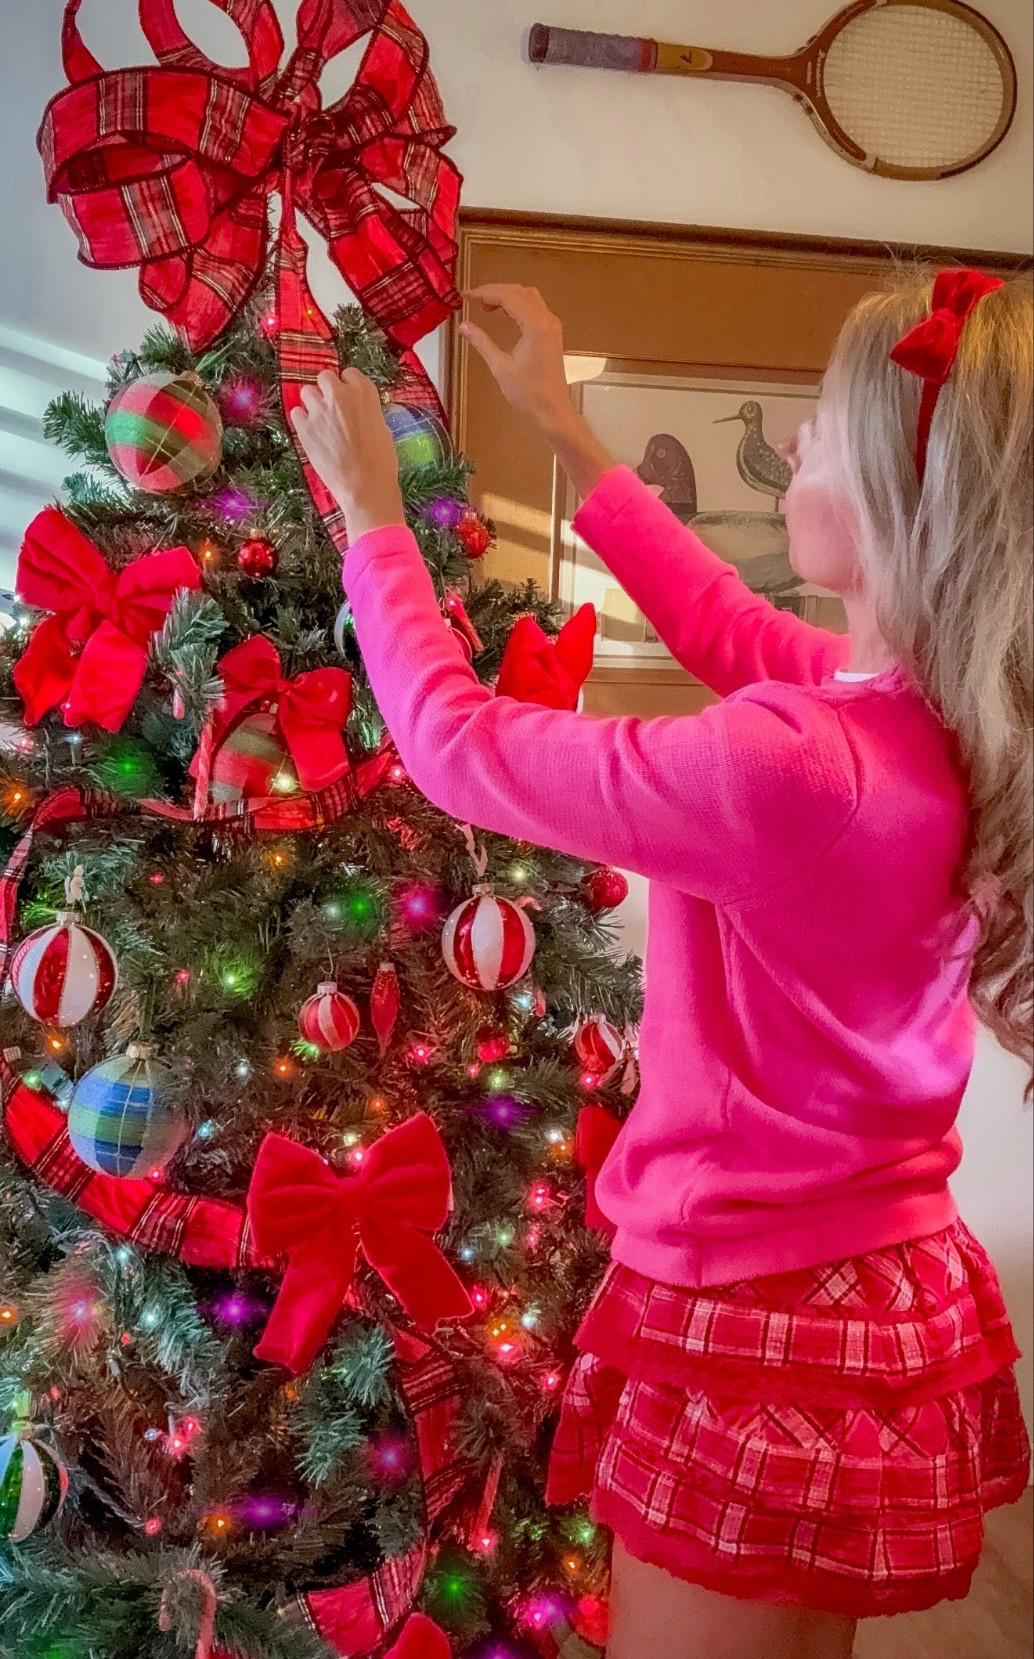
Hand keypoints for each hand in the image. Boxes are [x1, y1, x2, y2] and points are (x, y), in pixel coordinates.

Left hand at [290, 369, 404, 541]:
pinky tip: (311, 432)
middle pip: (324, 377)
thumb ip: (366, 412)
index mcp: (364, 392)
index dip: (347, 386)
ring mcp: (319, 410)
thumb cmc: (381, 461)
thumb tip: (356, 412)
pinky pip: (296, 413)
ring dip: (312, 403)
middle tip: (332, 407)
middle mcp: (340, 394)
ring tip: (320, 421)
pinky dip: (302, 420)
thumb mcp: (382, 428)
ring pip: (306, 392)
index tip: (348, 397)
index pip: (349, 374)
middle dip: (327, 390)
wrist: (365, 486)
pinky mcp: (304, 427)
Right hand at [460, 284, 574, 434]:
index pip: (508, 296)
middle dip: (494, 291)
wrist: (553, 410)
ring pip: (528, 296)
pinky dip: (517, 304)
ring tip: (486, 306)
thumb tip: (464, 326)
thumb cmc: (528, 393)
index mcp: (535, 325)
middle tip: (473, 300)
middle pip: (519, 291)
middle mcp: (547, 319)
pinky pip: (534, 307)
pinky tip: (504, 313)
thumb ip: (482, 342)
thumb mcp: (500, 367)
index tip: (466, 296)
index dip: (485, 292)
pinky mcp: (552, 332)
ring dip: (506, 295)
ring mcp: (552, 325)